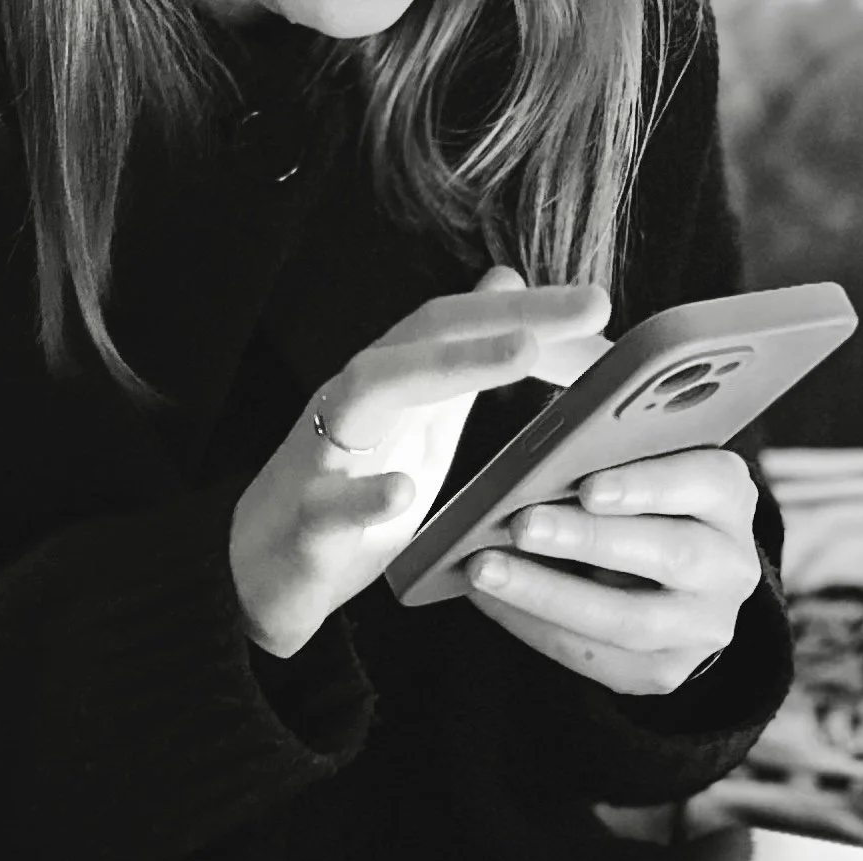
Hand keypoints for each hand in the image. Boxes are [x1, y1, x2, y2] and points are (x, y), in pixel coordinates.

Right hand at [230, 266, 609, 656]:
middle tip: (593, 306)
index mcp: (393, 383)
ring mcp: (325, 455)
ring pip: (372, 388)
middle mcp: (357, 400)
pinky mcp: (306, 523)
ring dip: (449, 366)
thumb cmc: (344, 495)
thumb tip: (506, 285)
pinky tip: (403, 492)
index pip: (460, 324)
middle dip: (512, 314)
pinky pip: (328, 504)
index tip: (601, 307)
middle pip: (429, 334)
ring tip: (523, 353)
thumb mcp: (418, 424)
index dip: (530, 308)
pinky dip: (364, 495)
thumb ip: (461, 362)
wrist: (262, 573)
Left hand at [465, 448, 760, 694]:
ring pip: (632, 620)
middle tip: (522, 524)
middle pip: (672, 555)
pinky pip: (596, 657)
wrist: (666, 584)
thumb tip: (536, 465)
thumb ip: (603, 459)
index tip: (590, 486)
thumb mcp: (634, 470)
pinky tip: (493, 601)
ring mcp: (703, 627)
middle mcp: (730, 567)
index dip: (649, 485)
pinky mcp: (665, 671)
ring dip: (550, 593)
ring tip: (487, 569)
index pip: (707, 484)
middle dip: (589, 539)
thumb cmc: (635, 506)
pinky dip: (535, 627)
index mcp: (729, 499)